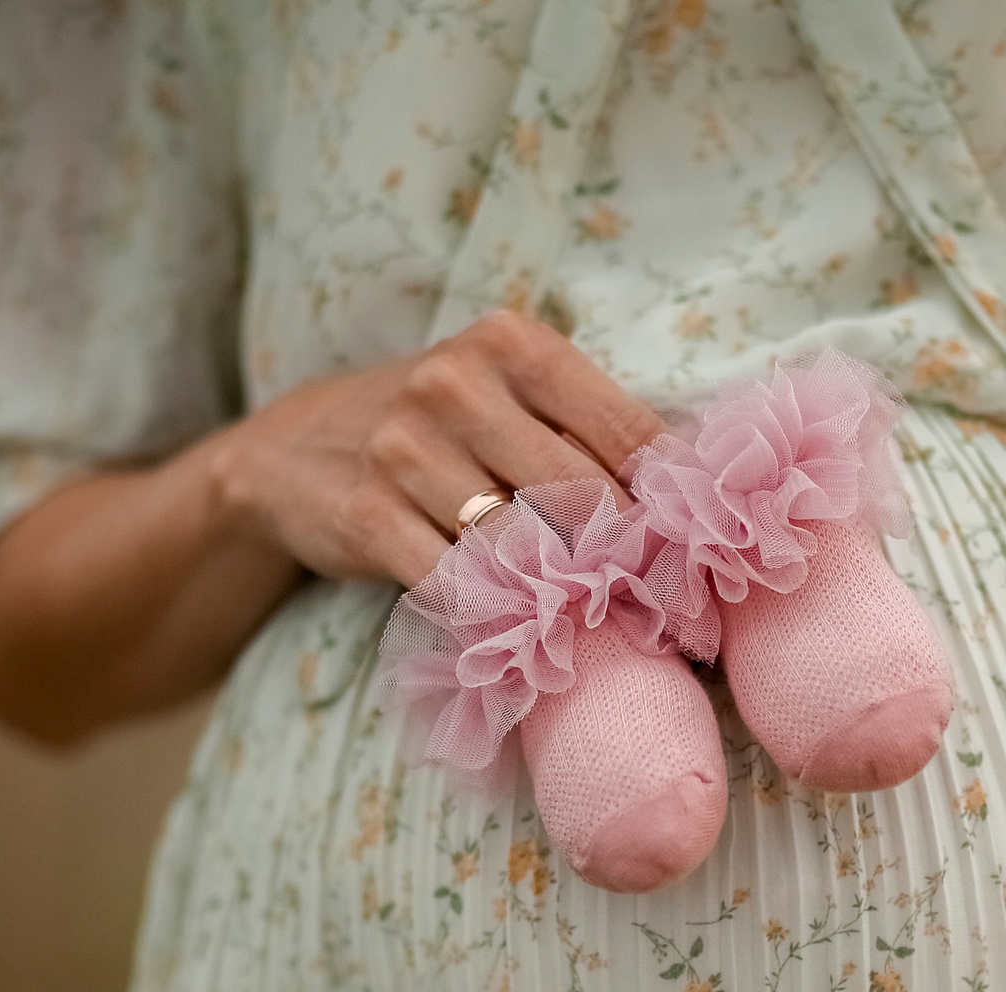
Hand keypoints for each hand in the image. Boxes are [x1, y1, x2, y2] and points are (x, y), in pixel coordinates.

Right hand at [209, 308, 665, 588]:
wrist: (294, 451)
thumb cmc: (436, 430)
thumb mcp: (506, 398)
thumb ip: (586, 433)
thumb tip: (696, 503)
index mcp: (513, 345)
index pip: (630, 434)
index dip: (678, 508)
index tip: (712, 562)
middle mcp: (456, 383)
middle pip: (585, 496)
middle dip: (633, 564)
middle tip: (675, 618)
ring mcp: (405, 449)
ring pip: (525, 548)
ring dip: (571, 600)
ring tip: (611, 631)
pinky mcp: (368, 516)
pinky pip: (460, 586)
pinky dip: (502, 616)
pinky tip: (529, 633)